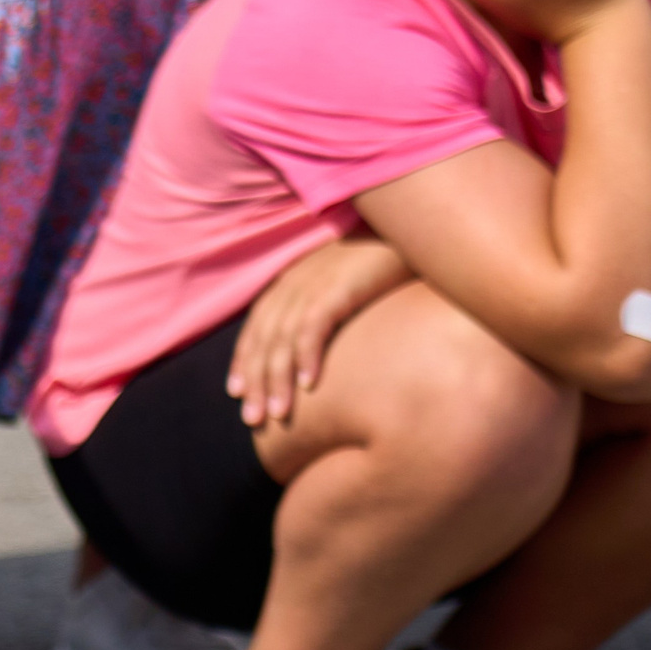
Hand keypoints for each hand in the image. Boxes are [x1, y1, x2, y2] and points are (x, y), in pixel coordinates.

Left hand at [227, 235, 411, 425]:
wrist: (413, 230)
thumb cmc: (382, 262)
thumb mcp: (344, 284)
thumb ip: (325, 310)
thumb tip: (318, 347)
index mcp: (291, 283)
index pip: (258, 328)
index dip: (244, 360)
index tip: (237, 393)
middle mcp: (294, 284)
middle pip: (263, 340)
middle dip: (255, 381)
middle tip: (252, 419)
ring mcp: (313, 285)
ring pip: (282, 340)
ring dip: (278, 380)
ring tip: (279, 414)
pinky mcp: (337, 287)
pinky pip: (313, 327)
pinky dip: (307, 357)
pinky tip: (309, 385)